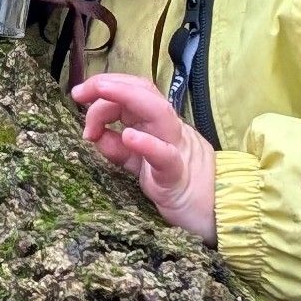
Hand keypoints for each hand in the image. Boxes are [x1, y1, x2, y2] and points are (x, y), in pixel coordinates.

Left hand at [71, 72, 216, 241]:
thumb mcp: (141, 165)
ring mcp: (177, 150)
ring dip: (124, 98)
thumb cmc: (179, 188)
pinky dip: (147, 144)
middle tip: (79, 93)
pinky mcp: (178, 177)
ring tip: (98, 94)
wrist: (221, 216)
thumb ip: (119, 149)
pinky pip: (165, 157)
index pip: (135, 93)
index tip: (79, 94)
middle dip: (109, 85)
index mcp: (159, 127)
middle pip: (143, 93)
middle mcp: (169, 131)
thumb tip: (93, 135)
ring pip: (157, 113)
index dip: (107, 87)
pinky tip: (130, 136)